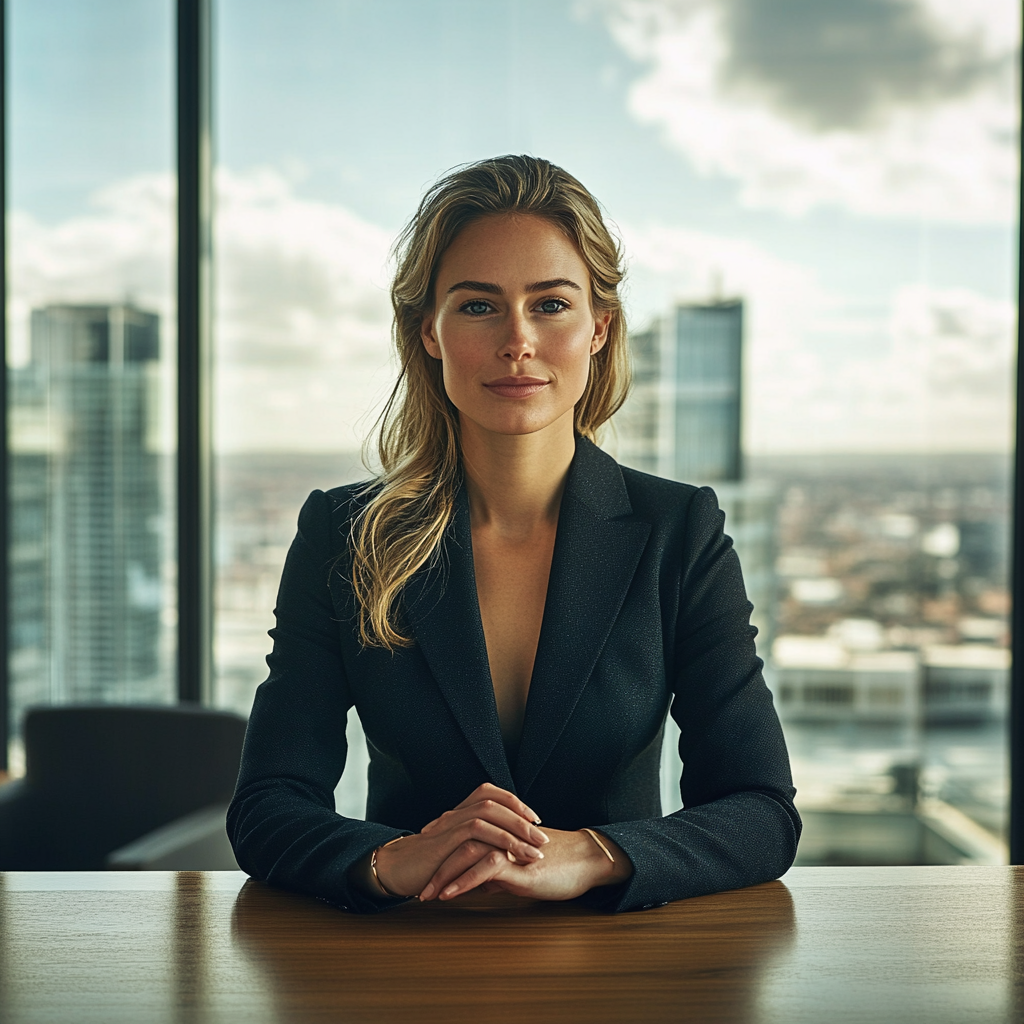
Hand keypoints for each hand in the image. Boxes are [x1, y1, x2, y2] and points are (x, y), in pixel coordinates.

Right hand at [367, 783, 548, 897]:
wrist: (396, 871)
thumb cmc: (428, 865)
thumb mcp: (458, 854)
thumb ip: (479, 849)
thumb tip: (506, 857)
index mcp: (459, 812)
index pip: (491, 794)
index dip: (515, 804)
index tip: (535, 820)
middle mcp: (455, 813)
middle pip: (495, 801)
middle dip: (522, 819)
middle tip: (543, 838)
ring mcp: (449, 824)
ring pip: (488, 815)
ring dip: (515, 832)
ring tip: (535, 852)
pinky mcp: (444, 841)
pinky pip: (476, 834)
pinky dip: (498, 844)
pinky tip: (513, 858)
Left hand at [418, 826, 631, 902]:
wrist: (587, 862)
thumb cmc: (558, 866)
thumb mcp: (520, 869)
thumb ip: (499, 872)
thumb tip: (479, 884)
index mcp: (500, 834)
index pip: (461, 837)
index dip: (438, 852)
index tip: (420, 871)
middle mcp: (501, 835)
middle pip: (457, 842)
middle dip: (433, 865)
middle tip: (415, 886)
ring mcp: (510, 847)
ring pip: (466, 852)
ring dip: (443, 874)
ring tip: (427, 894)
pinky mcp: (520, 863)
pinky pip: (485, 867)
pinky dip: (464, 881)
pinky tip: (450, 894)